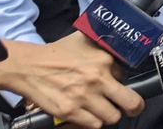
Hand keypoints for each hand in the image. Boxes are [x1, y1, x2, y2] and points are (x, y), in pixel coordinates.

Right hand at [0, 33, 143, 127]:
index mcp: (104, 61)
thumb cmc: (57, 53)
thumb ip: (105, 50)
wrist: (29, 67)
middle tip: (130, 107)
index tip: (118, 85)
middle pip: (132, 103)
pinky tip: (88, 115)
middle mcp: (97, 80)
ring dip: (109, 114)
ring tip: (102, 109)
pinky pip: (93, 125)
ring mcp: (83, 98)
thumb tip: (119, 62)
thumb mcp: (86, 41)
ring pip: (113, 117)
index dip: (124, 82)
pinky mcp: (69, 111)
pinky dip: (93, 122)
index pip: (127, 78)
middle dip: (134, 107)